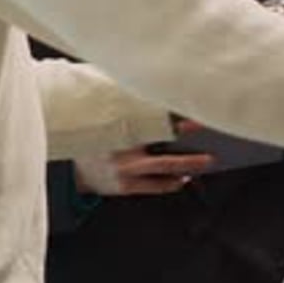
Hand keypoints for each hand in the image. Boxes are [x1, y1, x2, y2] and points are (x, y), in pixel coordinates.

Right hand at [75, 118, 212, 195]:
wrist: (73, 170)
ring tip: (206, 161)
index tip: (194, 110)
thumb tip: (154, 95)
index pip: (154, 118)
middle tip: (210, 135)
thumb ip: (128, 110)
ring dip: (187, 165)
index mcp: (120, 127)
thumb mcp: (108, 120)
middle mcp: (124, 149)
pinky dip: (172, 183)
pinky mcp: (125, 187)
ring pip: (164, 169)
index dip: (175, 115)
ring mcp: (126, 170)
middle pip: (162, 139)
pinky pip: (155, 187)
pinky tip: (184, 178)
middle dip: (187, 138)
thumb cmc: (95, 139)